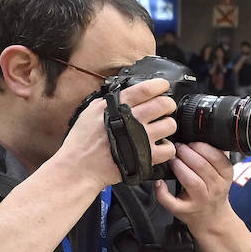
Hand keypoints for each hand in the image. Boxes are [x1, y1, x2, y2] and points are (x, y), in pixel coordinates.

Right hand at [58, 77, 176, 188]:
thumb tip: (125, 94)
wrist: (80, 166)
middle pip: (163, 104)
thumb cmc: (82, 141)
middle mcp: (131, 120)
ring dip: (168, 125)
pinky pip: (168, 148)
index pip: (145, 89)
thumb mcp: (91, 111)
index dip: (159, 85)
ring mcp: (140, 139)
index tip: (163, 86)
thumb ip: (110, 101)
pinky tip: (159, 147)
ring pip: (170, 125)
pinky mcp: (146, 157)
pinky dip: (167, 147)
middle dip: (168, 105)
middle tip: (166, 108)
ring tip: (161, 129)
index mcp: (117, 106)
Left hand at [156, 142, 233, 226]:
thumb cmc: (213, 192)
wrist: (212, 219)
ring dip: (179, 167)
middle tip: (178, 148)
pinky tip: (160, 183)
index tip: (191, 142)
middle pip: (202, 167)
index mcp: (225, 176)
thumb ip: (218, 155)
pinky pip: (173, 202)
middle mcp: (215, 189)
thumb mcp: (222, 173)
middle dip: (187, 153)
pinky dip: (163, 193)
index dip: (201, 146)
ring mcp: (200, 201)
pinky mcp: (185, 211)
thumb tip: (208, 133)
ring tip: (173, 159)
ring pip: (191, 181)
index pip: (217, 157)